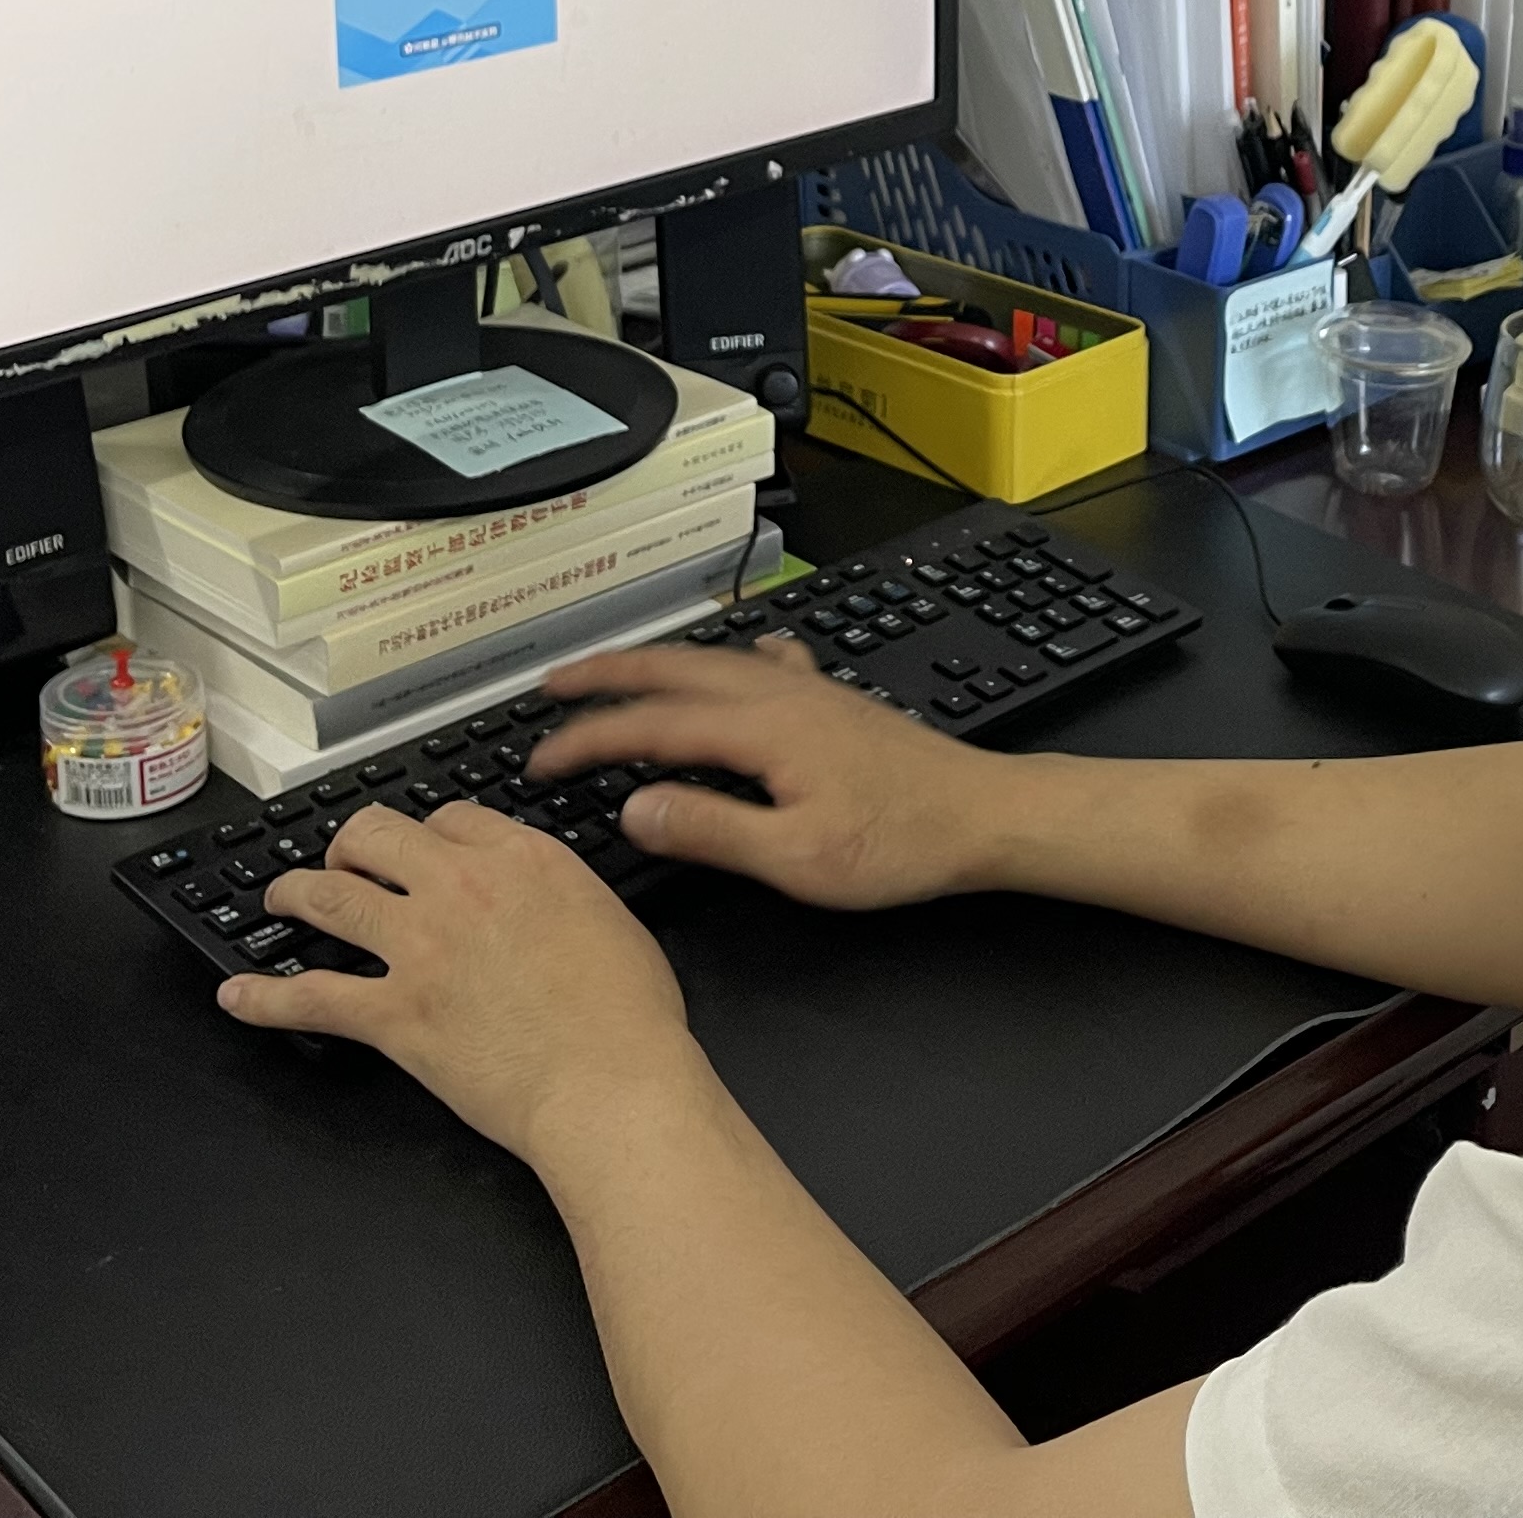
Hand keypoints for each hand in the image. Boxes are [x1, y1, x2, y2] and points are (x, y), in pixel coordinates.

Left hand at [219, 800, 700, 1157]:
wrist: (612, 1085)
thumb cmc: (630, 1020)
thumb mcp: (613, 921)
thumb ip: (566, 895)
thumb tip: (548, 903)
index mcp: (523, 860)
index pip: (452, 818)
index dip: (428, 832)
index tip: (421, 847)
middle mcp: (462, 888)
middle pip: (379, 834)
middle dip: (352, 843)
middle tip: (344, 860)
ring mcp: (421, 948)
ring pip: (330, 896)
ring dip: (294, 893)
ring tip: (280, 898)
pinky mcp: (393, 1014)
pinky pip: (310, 997)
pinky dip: (264, 998)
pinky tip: (238, 995)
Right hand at [527, 635, 1007, 909]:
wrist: (982, 815)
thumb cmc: (898, 844)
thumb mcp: (795, 859)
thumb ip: (711, 830)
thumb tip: (636, 807)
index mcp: (760, 730)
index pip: (649, 726)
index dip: (586, 742)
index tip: (539, 761)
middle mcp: (778, 695)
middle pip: (673, 671)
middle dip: (606, 676)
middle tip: (551, 687)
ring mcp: (808, 692)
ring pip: (713, 663)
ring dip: (656, 665)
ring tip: (616, 674)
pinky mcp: (833, 702)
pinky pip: (763, 665)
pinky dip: (728, 662)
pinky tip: (738, 663)